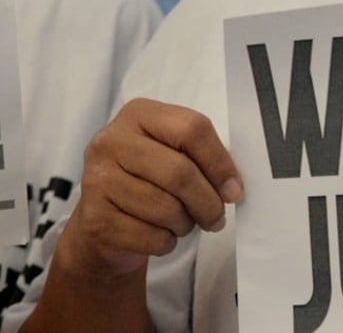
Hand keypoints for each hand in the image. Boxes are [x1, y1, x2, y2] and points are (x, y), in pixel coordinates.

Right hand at [60, 98, 242, 281]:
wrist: (101, 222)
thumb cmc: (149, 181)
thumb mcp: (174, 154)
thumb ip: (203, 159)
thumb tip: (232, 188)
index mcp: (139, 114)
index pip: (192, 129)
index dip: (220, 163)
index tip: (234, 190)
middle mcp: (111, 141)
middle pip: (179, 172)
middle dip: (207, 202)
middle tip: (217, 217)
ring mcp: (97, 179)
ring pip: (165, 208)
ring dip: (186, 223)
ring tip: (183, 222)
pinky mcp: (94, 218)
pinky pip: (149, 236)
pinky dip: (166, 242)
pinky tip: (161, 235)